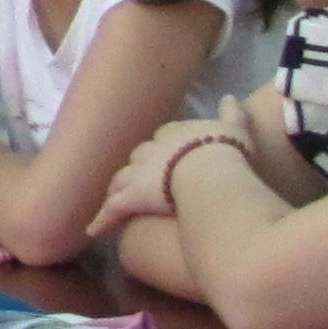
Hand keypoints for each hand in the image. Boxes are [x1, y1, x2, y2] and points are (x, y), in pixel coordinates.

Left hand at [93, 123, 234, 236]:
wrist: (207, 169)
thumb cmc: (223, 150)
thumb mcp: (234, 129)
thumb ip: (232, 114)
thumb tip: (230, 97)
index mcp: (174, 134)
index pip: (164, 138)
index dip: (165, 148)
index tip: (168, 156)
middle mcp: (151, 151)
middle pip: (139, 158)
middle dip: (139, 167)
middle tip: (139, 179)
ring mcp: (138, 174)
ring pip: (122, 180)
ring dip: (118, 189)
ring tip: (114, 198)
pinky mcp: (132, 197)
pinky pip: (113, 210)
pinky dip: (103, 219)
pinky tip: (93, 230)